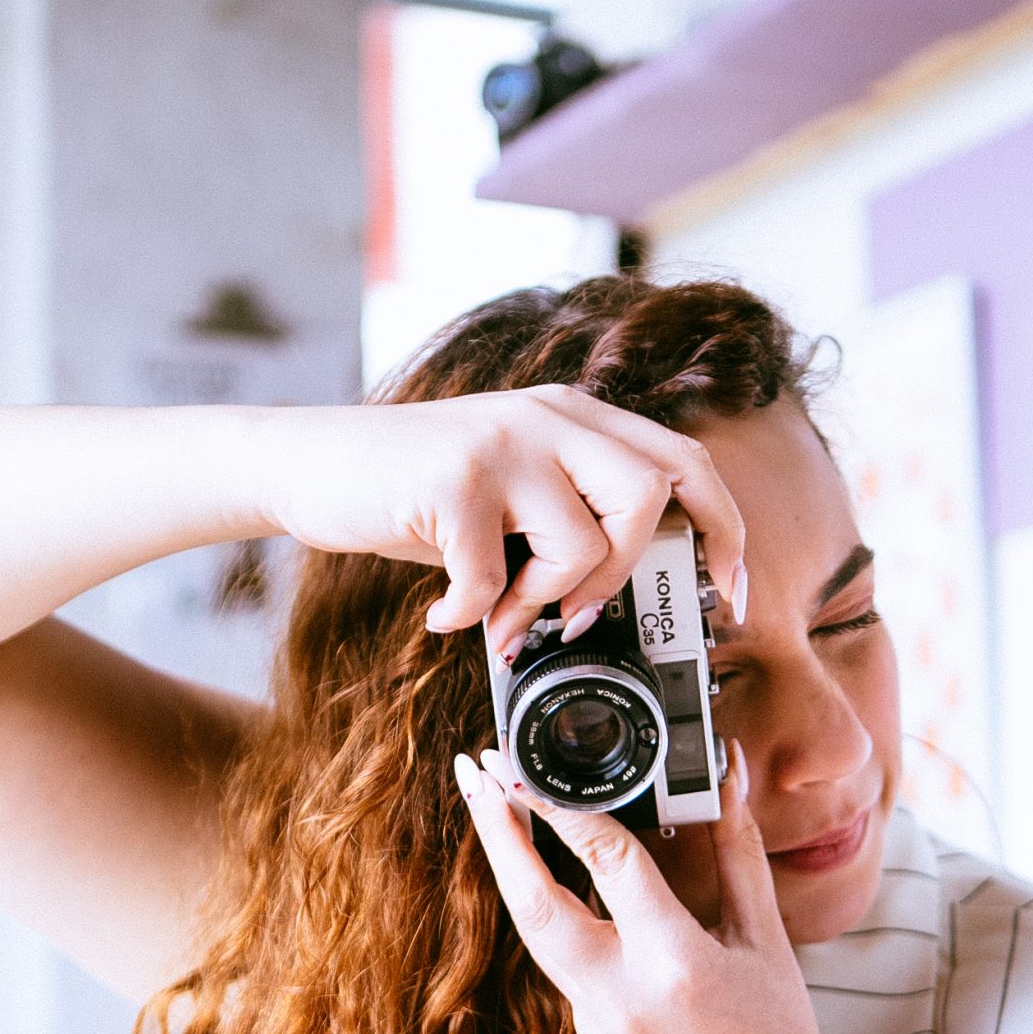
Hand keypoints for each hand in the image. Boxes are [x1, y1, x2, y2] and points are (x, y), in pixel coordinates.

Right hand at [259, 387, 746, 656]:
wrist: (305, 461)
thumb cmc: (414, 491)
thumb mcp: (507, 493)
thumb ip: (567, 522)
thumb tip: (622, 603)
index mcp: (576, 416)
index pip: (685, 462)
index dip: (724, 530)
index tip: (727, 593)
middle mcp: (549, 415)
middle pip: (655, 493)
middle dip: (627, 576)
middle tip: (583, 616)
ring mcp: (503, 441)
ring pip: (584, 545)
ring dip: (542, 605)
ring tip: (497, 618)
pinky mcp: (454, 478)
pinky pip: (495, 579)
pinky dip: (470, 616)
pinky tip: (443, 614)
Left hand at [454, 740, 844, 1033]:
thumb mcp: (768, 944)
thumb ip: (738, 852)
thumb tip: (727, 774)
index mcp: (675, 965)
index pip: (607, 864)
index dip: (564, 807)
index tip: (529, 764)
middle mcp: (621, 997)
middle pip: (534, 903)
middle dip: (496, 832)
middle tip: (474, 770)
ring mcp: (594, 1026)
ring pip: (536, 932)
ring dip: (511, 866)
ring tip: (495, 804)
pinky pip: (564, 962)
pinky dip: (554, 910)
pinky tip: (550, 871)